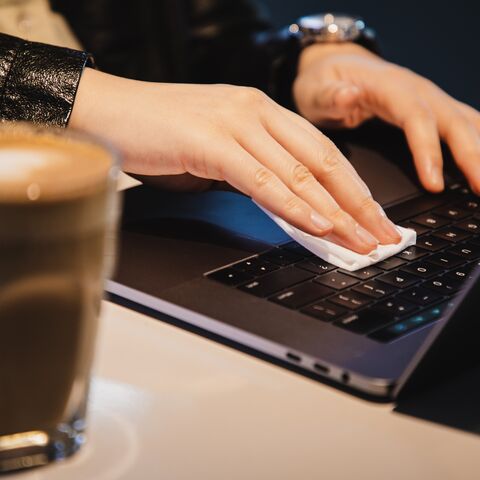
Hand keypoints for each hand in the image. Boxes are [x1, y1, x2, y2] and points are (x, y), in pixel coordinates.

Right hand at [70, 68, 400, 252]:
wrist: (107, 113)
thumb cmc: (158, 134)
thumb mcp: (218, 152)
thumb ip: (254, 173)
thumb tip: (285, 205)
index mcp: (261, 111)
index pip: (322, 152)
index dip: (353, 188)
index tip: (372, 217)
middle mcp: (256, 111)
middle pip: (323, 162)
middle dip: (358, 204)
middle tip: (382, 235)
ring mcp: (234, 123)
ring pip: (299, 172)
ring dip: (335, 211)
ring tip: (360, 240)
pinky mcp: (210, 140)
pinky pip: (261, 179)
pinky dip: (293, 204)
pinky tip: (318, 225)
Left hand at [294, 43, 479, 193]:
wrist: (334, 66)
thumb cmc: (324, 82)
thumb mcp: (316, 90)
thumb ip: (329, 96)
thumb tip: (347, 96)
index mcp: (389, 88)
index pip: (417, 118)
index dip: (428, 150)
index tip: (434, 183)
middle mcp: (416, 91)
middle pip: (453, 121)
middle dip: (471, 156)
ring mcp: (428, 99)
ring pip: (466, 122)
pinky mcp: (431, 110)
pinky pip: (463, 125)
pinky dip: (478, 143)